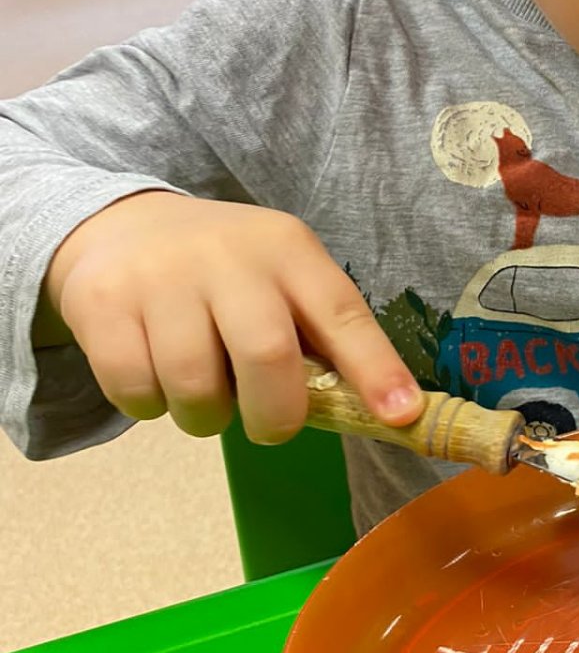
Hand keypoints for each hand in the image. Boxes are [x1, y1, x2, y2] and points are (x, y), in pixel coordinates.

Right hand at [43, 192, 422, 442]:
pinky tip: (155, 380)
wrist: (119, 227)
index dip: (374, 368)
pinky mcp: (103, 304)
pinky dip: (149, 406)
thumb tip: (375, 412)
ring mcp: (162, 277)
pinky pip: (134, 389)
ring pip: (195, 386)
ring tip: (204, 397)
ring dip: (205, 417)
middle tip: (268, 425)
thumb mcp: (279, 279)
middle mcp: (229, 257)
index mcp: (288, 249)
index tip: (401, 415)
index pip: (341, 312)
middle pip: (266, 356)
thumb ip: (318, 337)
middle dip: (274, 416)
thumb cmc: (222, 273)